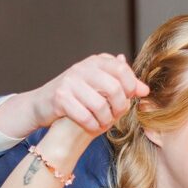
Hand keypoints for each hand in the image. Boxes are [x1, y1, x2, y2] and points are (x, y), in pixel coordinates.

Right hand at [0, 54, 149, 137]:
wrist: (42, 105)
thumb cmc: (77, 98)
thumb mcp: (100, 87)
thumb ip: (122, 86)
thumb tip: (145, 89)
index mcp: (96, 62)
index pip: (122, 70)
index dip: (131, 87)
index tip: (130, 99)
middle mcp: (83, 67)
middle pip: (115, 89)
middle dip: (119, 108)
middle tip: (115, 116)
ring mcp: (70, 81)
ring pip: (100, 106)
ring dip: (105, 120)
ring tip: (102, 123)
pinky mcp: (60, 97)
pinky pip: (85, 116)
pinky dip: (91, 125)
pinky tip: (91, 126)